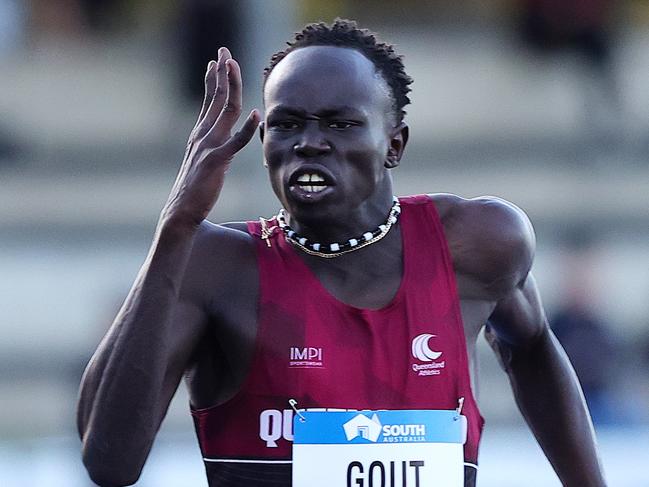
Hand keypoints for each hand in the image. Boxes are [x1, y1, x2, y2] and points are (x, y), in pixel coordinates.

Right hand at [161, 47, 258, 229]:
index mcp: (201, 134)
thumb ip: (217, 145)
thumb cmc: (195, 189)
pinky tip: (257, 115)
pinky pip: (235, 142)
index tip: (217, 60)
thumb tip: (228, 135)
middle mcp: (203, 135)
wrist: (181, 211)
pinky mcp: (216, 162)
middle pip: (217, 98)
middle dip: (222, 72)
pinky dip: (246, 128)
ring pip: (224, 110)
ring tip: (233, 66)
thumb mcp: (206, 161)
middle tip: (224, 50)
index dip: (214, 79)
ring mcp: (209, 146)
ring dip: (231, 86)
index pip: (209, 101)